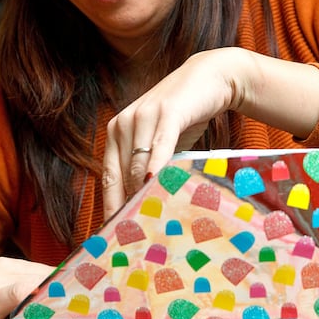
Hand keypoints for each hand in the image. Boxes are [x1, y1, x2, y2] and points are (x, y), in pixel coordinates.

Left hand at [101, 47, 318, 219]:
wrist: (210, 79)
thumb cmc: (184, 118)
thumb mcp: (161, 145)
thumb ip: (148, 169)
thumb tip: (144, 209)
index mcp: (116, 134)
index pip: (108, 179)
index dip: (110, 208)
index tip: (113, 236)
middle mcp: (122, 125)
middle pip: (120, 176)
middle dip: (125, 208)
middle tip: (132, 239)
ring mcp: (141, 117)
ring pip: (136, 165)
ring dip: (141, 195)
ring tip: (147, 224)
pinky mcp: (166, 112)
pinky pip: (158, 146)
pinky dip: (155, 167)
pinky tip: (154, 186)